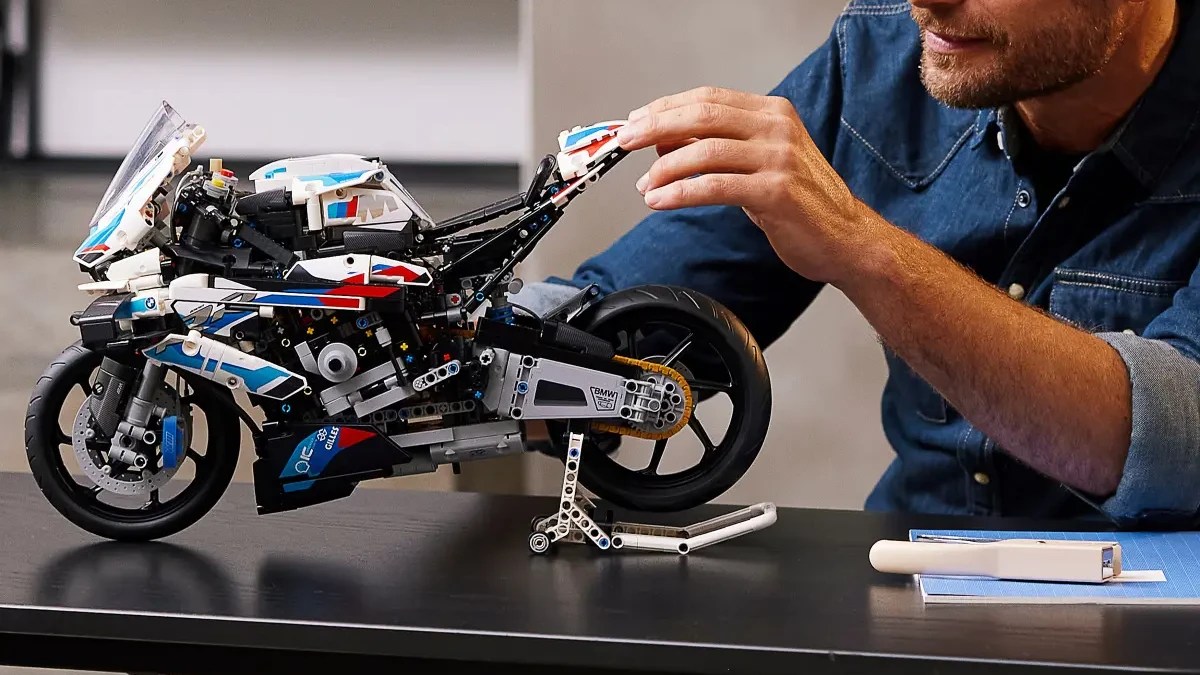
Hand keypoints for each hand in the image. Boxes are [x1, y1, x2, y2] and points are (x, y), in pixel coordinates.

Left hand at [616, 86, 880, 284]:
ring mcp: (779, 158)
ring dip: (665, 169)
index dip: (666, 108)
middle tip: (625, 142)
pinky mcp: (776, 192)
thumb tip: (663, 140)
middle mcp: (777, 128)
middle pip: (702, 116)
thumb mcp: (757, 165)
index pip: (708, 98)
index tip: (634, 122)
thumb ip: (716, 148)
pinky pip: (715, 187)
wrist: (846, 239)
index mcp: (772, 113)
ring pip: (705, 151)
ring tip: (645, 186)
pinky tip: (660, 201)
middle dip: (656, 127)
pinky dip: (680, 193)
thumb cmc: (801, 203)